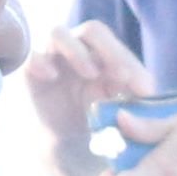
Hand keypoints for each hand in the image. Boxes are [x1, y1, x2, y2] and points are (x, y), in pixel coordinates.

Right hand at [21, 18, 153, 169]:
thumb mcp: (125, 109)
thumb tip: (145, 90)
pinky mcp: (33, 74)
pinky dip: (40, 61)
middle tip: (121, 76)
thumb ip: (135, 97)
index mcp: (104, 54)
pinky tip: (52, 76)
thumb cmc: (105, 120)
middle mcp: (79, 50)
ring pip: (58, 33)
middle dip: (108, 49)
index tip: (143, 90)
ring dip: (76, 50)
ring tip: (90, 74)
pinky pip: (30, 57)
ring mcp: (54, 59)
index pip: (115, 43)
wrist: (75, 146)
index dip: (129, 60)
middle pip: (92, 30)